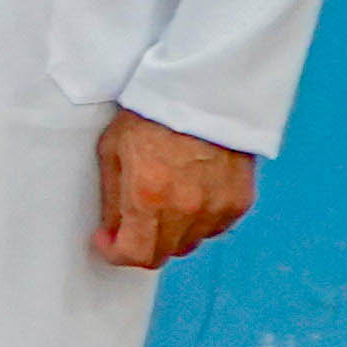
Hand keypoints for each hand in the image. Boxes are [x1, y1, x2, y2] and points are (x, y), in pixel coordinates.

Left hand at [92, 106, 257, 270]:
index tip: (106, 241)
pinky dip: (199, 222)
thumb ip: (112, 199)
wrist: (203, 92)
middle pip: (163, 254)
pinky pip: (215, 228)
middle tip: (129, 225)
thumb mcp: (113, 151)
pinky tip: (189, 196)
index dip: (116, 254)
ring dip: (171, 234)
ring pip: (190, 242)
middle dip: (141, 245)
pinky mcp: (240, 201)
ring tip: (161, 204)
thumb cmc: (152, 115)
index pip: (136, 254)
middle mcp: (187, 209)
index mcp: (149, 196)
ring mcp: (217, 207)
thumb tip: (111, 231)